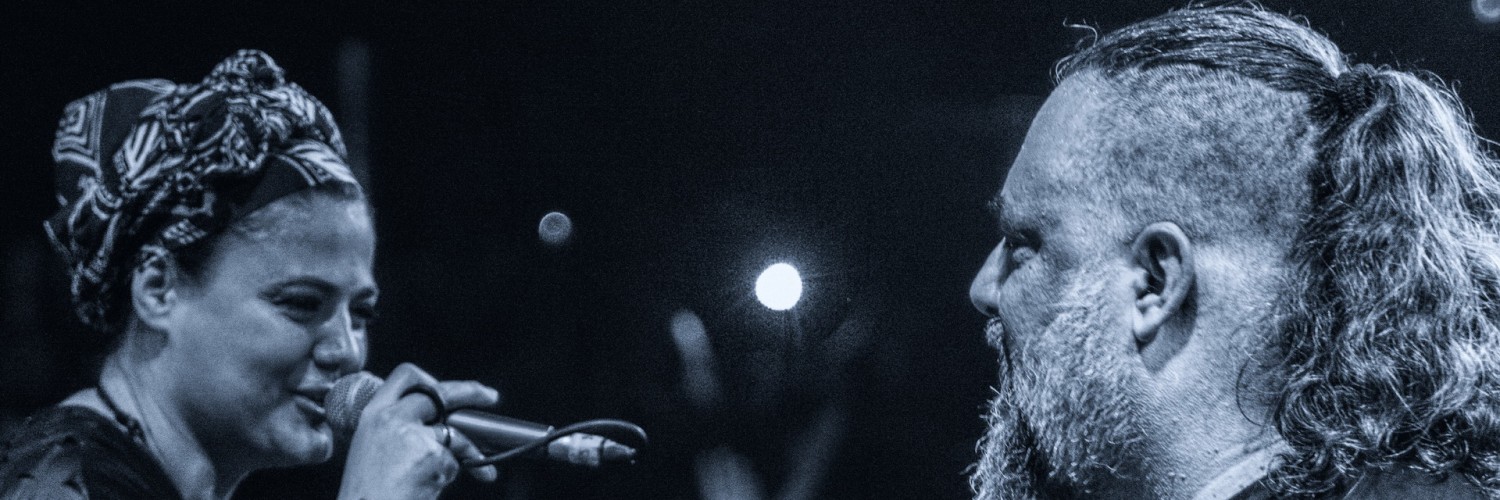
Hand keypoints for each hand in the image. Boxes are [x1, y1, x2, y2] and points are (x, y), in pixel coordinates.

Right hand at [337, 363, 501, 499]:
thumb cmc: (366, 492)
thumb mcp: (370, 450)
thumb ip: (396, 430)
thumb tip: (437, 424)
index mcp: (372, 415)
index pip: (405, 377)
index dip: (429, 379)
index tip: (446, 387)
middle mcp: (391, 419)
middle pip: (439, 392)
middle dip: (470, 392)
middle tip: (488, 396)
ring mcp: (413, 436)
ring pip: (453, 436)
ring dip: (467, 453)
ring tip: (463, 473)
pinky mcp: (432, 455)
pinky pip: (453, 463)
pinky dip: (446, 477)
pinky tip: (424, 490)